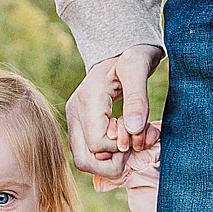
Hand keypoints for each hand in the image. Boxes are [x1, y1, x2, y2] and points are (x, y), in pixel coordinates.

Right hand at [67, 45, 161, 186]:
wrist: (121, 50)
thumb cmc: (132, 55)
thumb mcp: (138, 67)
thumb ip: (137, 99)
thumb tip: (133, 130)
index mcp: (88, 99)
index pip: (98, 144)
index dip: (121, 147)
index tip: (137, 130)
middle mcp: (75, 112)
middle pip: (84, 160)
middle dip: (114, 161)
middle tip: (133, 143)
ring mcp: (74, 121)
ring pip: (84, 161)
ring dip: (111, 162)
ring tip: (130, 141)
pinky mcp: (79, 126)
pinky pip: (88, 155)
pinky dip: (108, 157)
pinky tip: (125, 140)